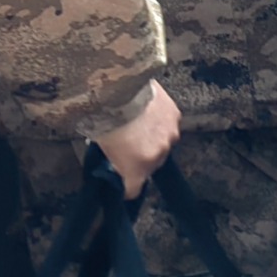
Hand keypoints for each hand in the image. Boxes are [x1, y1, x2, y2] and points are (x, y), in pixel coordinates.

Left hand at [94, 81, 183, 197]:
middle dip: (142, 159)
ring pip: (163, 144)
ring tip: (140, 124)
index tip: (122, 181)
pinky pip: (169, 124)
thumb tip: (114, 160)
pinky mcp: (175, 115)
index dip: (126, 187)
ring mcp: (169, 135)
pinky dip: (160, 121)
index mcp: (137, 167)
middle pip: (151, 165)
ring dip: (153, 138)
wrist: (118, 87)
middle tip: (129, 145)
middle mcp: (157, 155)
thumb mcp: (101, 143)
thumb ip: (112, 159)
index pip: (134, 190)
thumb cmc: (104, 115)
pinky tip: (148, 110)